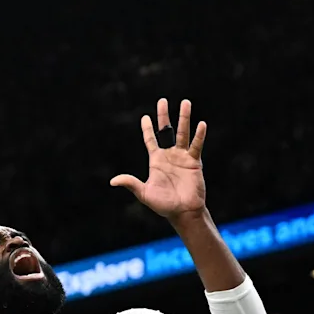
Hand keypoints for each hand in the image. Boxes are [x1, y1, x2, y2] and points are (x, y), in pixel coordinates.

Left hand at [110, 98, 207, 220]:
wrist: (183, 212)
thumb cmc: (163, 205)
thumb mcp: (144, 193)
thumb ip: (131, 184)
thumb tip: (113, 181)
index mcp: (156, 161)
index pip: (150, 140)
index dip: (147, 129)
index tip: (145, 117)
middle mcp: (169, 155)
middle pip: (166, 131)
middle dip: (164, 116)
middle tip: (162, 101)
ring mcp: (182, 157)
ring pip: (183, 133)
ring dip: (184, 118)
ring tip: (185, 102)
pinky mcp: (194, 162)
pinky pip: (196, 146)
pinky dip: (199, 135)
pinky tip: (201, 124)